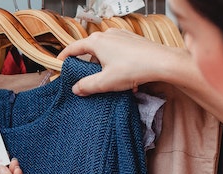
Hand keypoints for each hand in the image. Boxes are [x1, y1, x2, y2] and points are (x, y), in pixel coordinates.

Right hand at [57, 28, 184, 95]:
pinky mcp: (133, 40)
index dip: (65, 56)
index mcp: (96, 42)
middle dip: (88, 66)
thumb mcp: (105, 82)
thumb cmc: (134, 68)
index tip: (60, 63)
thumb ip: (87, 86)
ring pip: (105, 52)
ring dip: (105, 67)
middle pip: (90, 50)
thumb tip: (76, 88)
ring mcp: (121, 35)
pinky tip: (125, 77)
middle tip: (87, 79)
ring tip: (111, 82)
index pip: (74, 48)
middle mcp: (108, 34)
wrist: (162, 62)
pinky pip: (118, 52)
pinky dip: (117, 64)